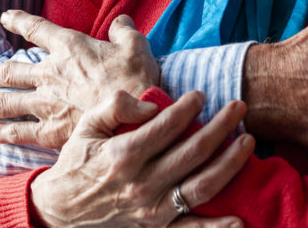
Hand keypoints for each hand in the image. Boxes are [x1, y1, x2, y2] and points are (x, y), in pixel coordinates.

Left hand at [0, 11, 159, 148]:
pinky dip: (1, 133)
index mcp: (69, 47)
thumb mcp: (135, 44)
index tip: (5, 17)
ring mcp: (47, 103)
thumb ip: (124, 30)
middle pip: (9, 71)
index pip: (37, 29)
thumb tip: (121, 20)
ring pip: (5, 103)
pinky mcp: (52, 131)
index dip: (20, 21)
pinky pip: (19, 132)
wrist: (136, 113)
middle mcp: (51, 73)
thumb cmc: (137, 77)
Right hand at [30, 90, 253, 227]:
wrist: (60, 211)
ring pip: (201, 186)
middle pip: (193, 152)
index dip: (188, 107)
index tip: (201, 93)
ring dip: (230, 163)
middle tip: (240, 106)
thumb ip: (115, 106)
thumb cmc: (78, 162)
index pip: (167, 126)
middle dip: (221, 126)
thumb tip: (151, 105)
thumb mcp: (86, 127)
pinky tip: (240, 219)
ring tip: (247, 141)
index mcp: (123, 156)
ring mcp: (152, 210)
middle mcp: (141, 184)